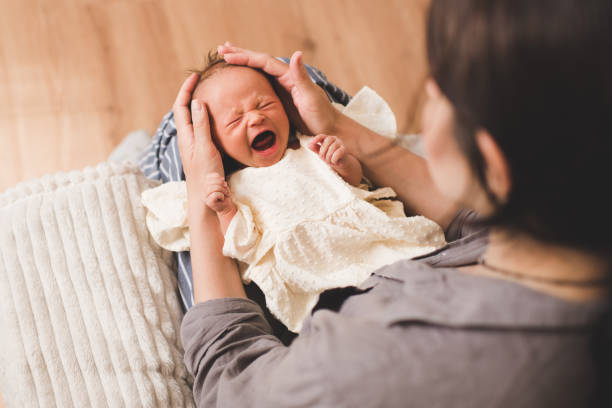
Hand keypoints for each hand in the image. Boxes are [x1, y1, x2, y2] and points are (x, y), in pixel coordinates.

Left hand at [174, 73, 224, 207]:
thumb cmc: (205, 176)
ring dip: (197, 104)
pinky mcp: (201, 151)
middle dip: (190, 93)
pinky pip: (200, 128)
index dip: (186, 90)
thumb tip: (198, 102)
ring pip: (192, 119)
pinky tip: (215, 117)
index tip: (195, 77)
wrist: (205, 198)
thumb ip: (202, 126)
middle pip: (183, 110)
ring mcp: (193, 146)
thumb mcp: (205, 148)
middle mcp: (187, 139)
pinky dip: (205, 117)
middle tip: (201, 81)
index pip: (180, 106)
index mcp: (185, 136)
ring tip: (207, 93)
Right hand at [204, 172, 235, 213]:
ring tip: (225, 193)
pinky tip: (222, 198)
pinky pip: (215, 194)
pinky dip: (222, 195)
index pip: (208, 177)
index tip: (223, 181)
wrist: (226, 207)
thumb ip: (220, 181)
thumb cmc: (224, 196)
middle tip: (226, 189)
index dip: (217, 177)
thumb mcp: (223, 186)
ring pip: (212, 188)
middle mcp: (203, 191)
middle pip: (210, 182)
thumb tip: (222, 179)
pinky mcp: (208, 202)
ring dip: (222, 189)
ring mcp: (205, 197)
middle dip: (221, 184)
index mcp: (204, 186)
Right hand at [218, 42, 338, 135]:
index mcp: (289, 76)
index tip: (227, 56)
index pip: (263, 61)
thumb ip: (301, 77)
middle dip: (240, 54)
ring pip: (258, 71)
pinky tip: (241, 78)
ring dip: (243, 63)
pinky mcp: (279, 98)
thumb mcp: (311, 97)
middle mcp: (284, 78)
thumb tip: (297, 53)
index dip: (245, 57)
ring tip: (227, 56)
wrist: (329, 130)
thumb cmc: (321, 115)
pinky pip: (260, 84)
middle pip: (259, 62)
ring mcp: (281, 87)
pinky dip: (249, 78)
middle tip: (221, 48)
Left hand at [308, 134, 362, 185]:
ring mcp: (339, 143)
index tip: (311, 143)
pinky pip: (338, 152)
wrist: (339, 163)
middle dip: (323, 151)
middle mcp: (334, 139)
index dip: (316, 139)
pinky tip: (334, 162)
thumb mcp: (321, 153)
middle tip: (322, 158)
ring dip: (328, 157)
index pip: (321, 136)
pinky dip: (334, 159)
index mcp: (326, 139)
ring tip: (329, 161)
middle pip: (327, 141)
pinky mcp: (344, 149)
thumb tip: (308, 145)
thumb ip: (315, 149)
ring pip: (332, 147)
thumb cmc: (329, 157)